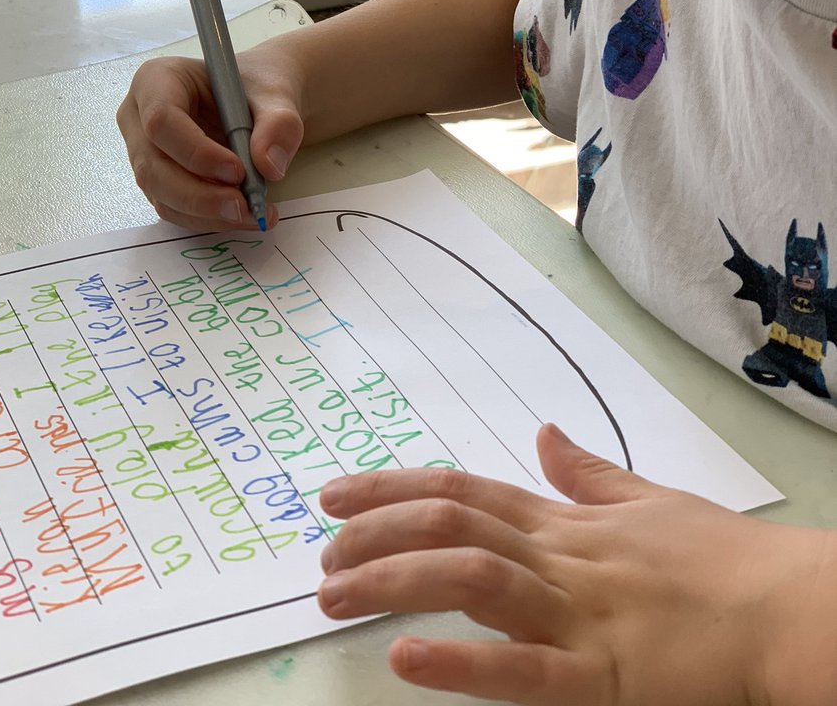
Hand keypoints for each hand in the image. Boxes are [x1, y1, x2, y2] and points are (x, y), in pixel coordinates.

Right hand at [116, 47, 304, 230]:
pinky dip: (210, 219)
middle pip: (153, 166)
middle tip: (244, 206)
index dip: (196, 152)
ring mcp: (145, 153)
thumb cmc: (257, 88)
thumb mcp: (277, 95)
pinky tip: (243, 215)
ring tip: (252, 213)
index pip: (162, 120)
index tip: (238, 170)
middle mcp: (140, 118)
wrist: (259, 103)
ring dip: (207, 213)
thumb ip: (279, 124)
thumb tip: (269, 165)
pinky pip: (175, 209)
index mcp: (157, 80)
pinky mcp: (160, 181)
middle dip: (199, 195)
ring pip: (162, 195)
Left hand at [317, 425, 836, 704]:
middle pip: (449, 526)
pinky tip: (406, 660)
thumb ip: (588, 473)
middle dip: (374, 535)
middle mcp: (559, 558)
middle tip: (320, 556)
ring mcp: (578, 615)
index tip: (334, 497)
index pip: (461, 490)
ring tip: (335, 595)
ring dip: (393, 581)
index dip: (391, 489)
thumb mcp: (649, 499)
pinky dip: (462, 661)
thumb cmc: (722, 560)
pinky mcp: (604, 678)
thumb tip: (544, 432)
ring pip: (471, 579)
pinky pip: (524, 668)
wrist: (790, 608)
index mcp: (565, 521)